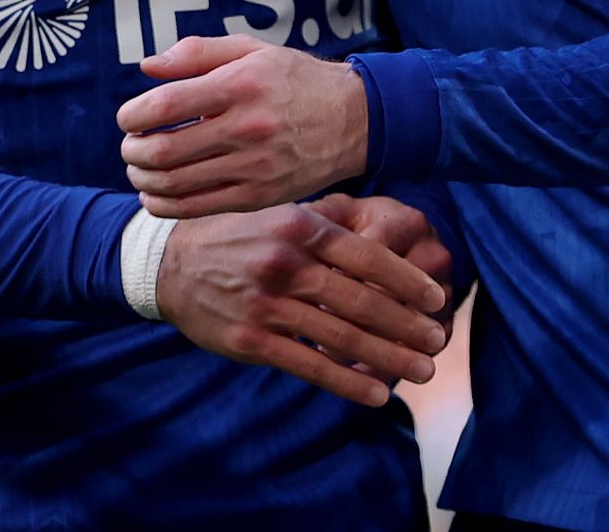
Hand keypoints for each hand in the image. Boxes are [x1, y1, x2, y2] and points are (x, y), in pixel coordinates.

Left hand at [116, 36, 369, 217]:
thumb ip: (198, 53)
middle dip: (133, 151)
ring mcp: (254, 167)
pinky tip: (155, 195)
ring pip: (176, 184)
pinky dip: (165, 206)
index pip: (167, 105)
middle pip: (165, 149)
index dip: (134, 115)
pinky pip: (198, 208)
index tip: (127, 118)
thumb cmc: (295, 79)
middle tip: (129, 147)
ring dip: (144, 179)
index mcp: (241, 85)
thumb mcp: (252, 50)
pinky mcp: (260, 196)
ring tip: (139, 170)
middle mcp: (247, 127)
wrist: (354, 120)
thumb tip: (148, 67)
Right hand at [158, 204, 448, 407]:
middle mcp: (286, 263)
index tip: (438, 299)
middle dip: (407, 325)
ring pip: (342, 336)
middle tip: (438, 342)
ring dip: (389, 357)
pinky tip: (377, 394)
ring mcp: (267, 304)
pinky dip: (348, 381)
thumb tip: (389, 231)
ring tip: (423, 370)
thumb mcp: (281, 214)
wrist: (171, 264)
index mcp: (300, 227)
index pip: (368, 256)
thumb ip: (330, 222)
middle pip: (362, 300)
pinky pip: (310, 365)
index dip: (409, 281)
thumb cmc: (240, 237)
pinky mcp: (251, 340)